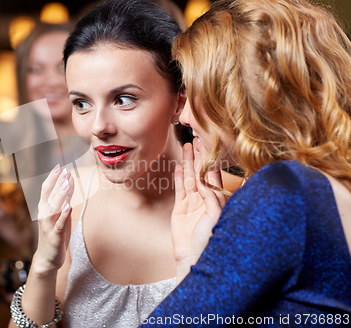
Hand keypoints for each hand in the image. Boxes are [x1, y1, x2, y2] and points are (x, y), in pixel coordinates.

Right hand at [33, 166, 73, 273]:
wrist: (47, 259)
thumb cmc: (54, 234)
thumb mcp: (59, 214)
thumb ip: (63, 199)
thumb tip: (68, 181)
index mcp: (44, 208)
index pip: (47, 189)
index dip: (53, 178)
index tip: (60, 166)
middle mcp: (44, 215)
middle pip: (50, 196)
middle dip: (57, 183)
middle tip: (64, 170)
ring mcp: (48, 226)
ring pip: (54, 208)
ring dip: (60, 195)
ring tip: (66, 183)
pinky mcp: (54, 237)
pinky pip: (59, 225)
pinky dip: (63, 215)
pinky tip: (68, 207)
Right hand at [171, 142, 225, 282]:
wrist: (192, 257)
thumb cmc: (208, 241)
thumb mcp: (215, 218)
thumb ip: (212, 198)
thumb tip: (207, 181)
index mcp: (218, 200)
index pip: (215, 175)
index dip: (212, 160)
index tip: (210, 145)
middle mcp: (206, 199)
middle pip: (202, 172)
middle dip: (200, 156)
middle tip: (198, 138)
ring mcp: (192, 202)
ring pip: (190, 177)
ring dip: (189, 162)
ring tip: (187, 146)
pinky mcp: (180, 208)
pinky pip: (179, 188)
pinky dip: (179, 177)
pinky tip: (179, 166)